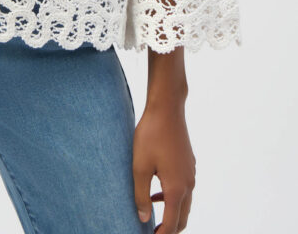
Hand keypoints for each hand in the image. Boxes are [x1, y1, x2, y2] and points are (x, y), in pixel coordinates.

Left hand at [132, 99, 195, 232]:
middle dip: (170, 229)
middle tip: (154, 232)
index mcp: (177, 188)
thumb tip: (144, 218)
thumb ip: (141, 195)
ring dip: (172, 213)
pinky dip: (173, 198)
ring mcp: (191, 173)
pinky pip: (184, 189)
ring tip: (154, 216)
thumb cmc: (151, 135)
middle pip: (182, 217)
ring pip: (185, 204)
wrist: (167, 108)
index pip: (172, 223)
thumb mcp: (140, 166)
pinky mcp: (189, 163)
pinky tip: (157, 192)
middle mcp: (189, 184)